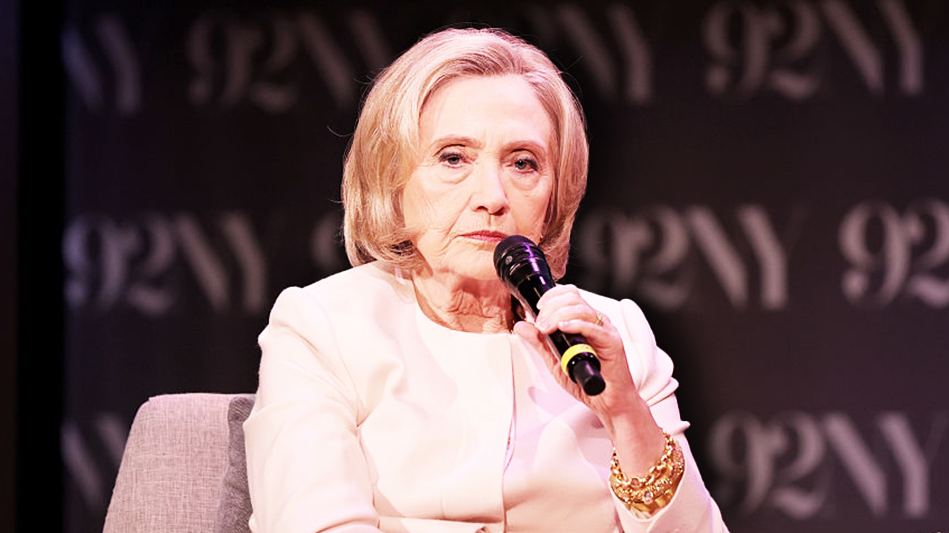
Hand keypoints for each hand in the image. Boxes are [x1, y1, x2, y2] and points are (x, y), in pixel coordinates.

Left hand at [512, 284, 664, 473]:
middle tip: (540, 324)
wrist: (608, 402)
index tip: (536, 309)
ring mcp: (605, 330)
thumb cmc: (587, 381)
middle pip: (573, 298)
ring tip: (546, 329)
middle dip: (551, 307)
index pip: (569, 295)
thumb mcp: (555, 360)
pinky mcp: (612, 343)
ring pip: (582, 309)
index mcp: (584, 321)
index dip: (551, 296)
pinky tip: (563, 328)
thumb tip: (521, 325)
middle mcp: (596, 322)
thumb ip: (539, 343)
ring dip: (558, 315)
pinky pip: (594, 327)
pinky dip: (577, 325)